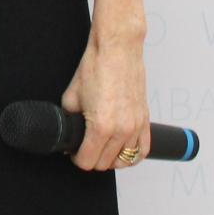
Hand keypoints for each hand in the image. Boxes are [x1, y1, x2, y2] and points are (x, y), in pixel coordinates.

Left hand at [59, 38, 149, 171]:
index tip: (73, 153)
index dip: (77, 159)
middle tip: (83, 148)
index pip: (88, 161)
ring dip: (111, 159)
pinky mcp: (145, 121)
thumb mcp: (72, 95)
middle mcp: (121, 131)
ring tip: (100, 149)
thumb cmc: (96, 67)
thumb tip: (68, 129)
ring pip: (125, 160)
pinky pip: (143, 151)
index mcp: (100, 126)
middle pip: (105, 163)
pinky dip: (132, 155)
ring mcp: (136, 127)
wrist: (117, 51)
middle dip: (91, 158)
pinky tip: (122, 151)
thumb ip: (70, 117)